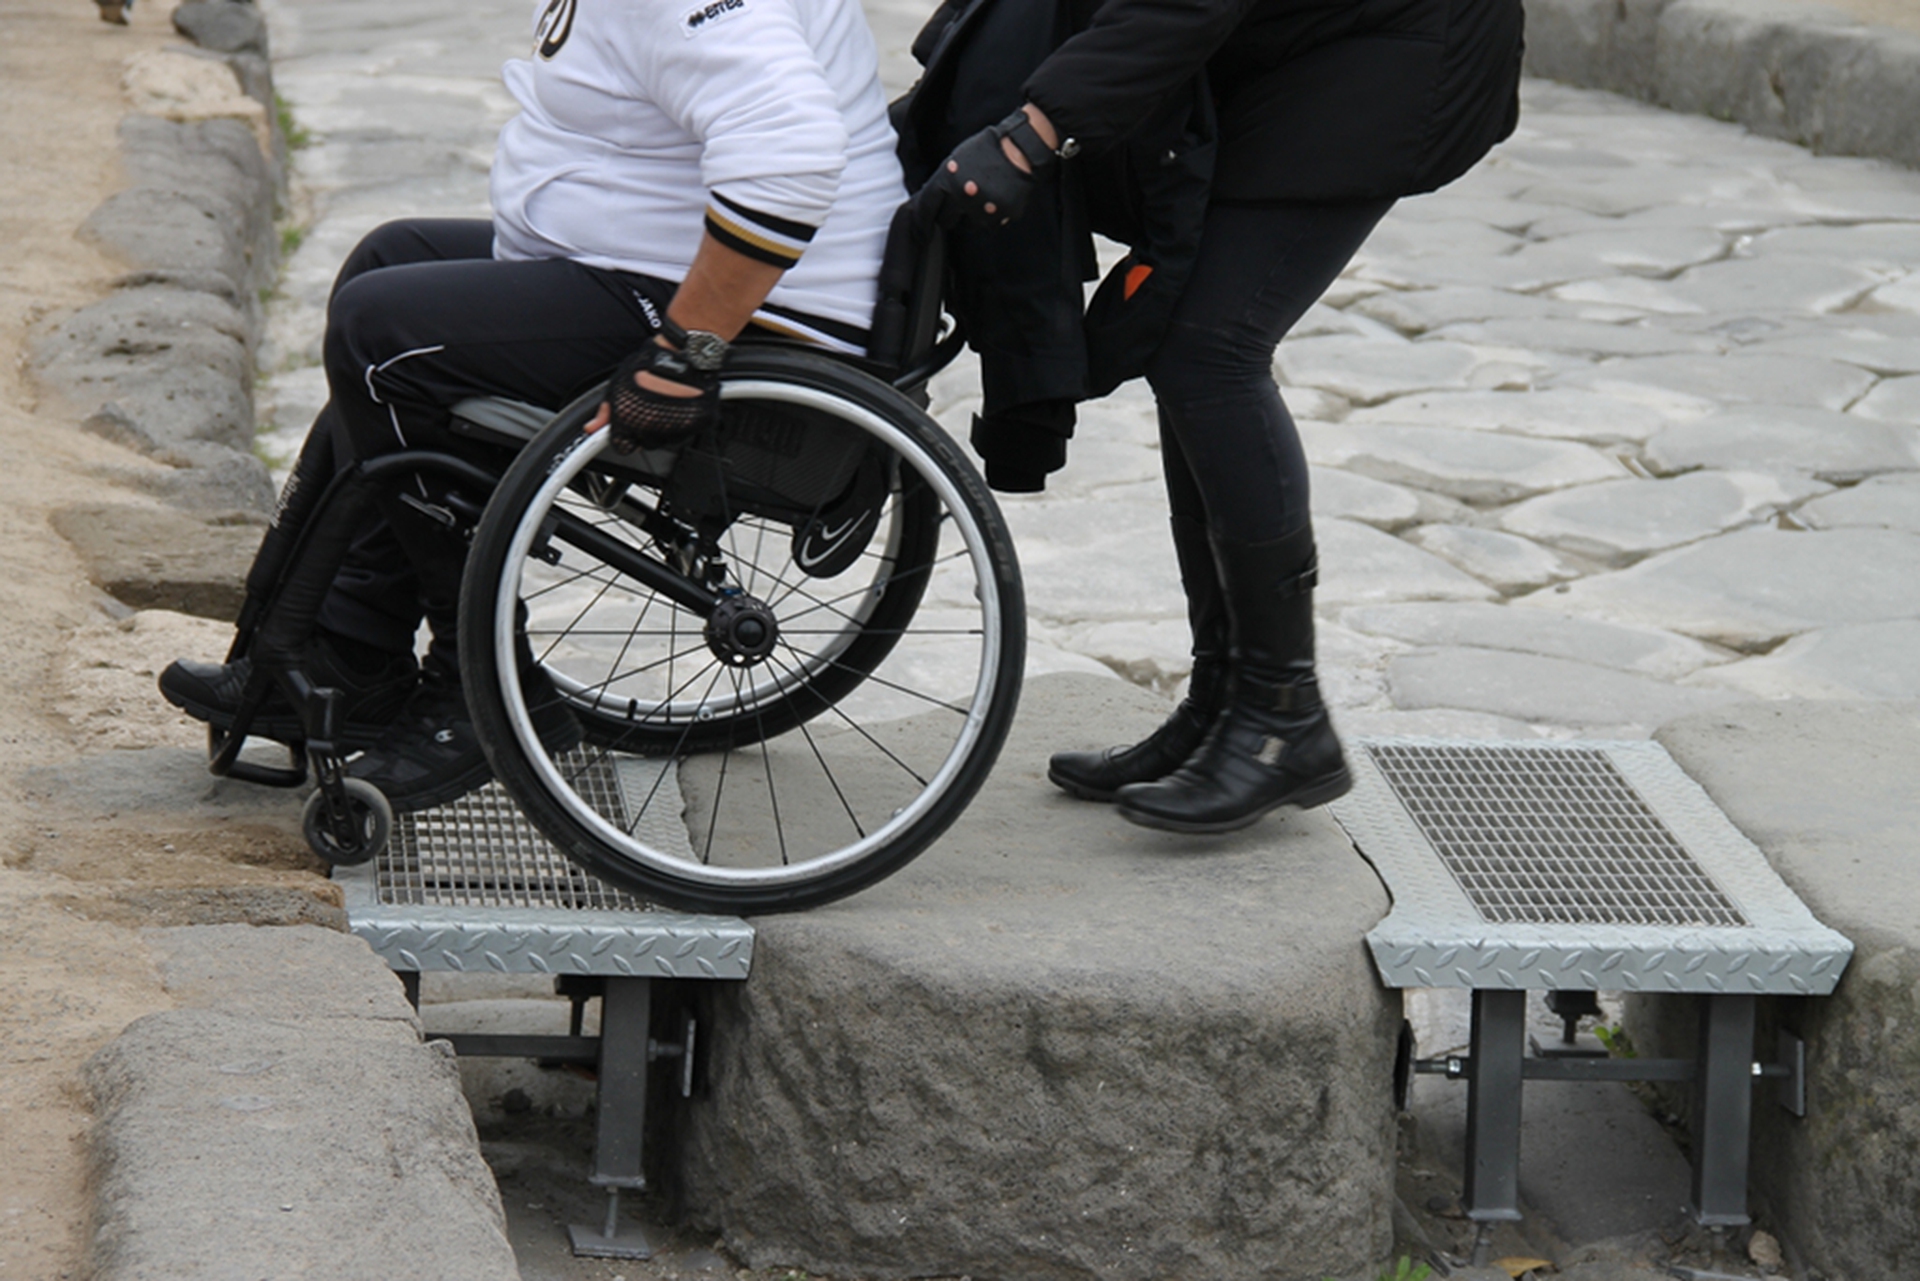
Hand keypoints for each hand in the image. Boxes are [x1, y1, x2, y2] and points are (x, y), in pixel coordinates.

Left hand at [587, 340, 719, 452]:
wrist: (684, 352)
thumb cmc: (652, 362)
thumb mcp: (620, 383)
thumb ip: (606, 409)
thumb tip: (594, 426)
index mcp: (631, 418)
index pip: (623, 446)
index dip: (623, 435)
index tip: (625, 427)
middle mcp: (654, 427)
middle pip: (645, 443)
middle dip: (644, 429)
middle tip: (647, 405)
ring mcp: (676, 428)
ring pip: (665, 439)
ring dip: (663, 427)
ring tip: (663, 402)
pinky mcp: (695, 424)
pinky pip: (683, 432)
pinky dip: (680, 422)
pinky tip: (677, 404)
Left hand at [923, 110, 1046, 228]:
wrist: (1019, 149)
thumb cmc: (987, 150)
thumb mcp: (957, 158)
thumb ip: (944, 180)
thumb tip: (933, 197)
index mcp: (948, 179)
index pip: (927, 206)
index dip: (924, 214)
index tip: (924, 221)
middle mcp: (963, 196)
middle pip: (946, 219)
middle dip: (949, 214)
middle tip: (956, 207)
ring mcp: (983, 207)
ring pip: (968, 225)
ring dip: (970, 216)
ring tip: (979, 198)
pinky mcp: (1001, 215)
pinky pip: (989, 224)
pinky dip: (989, 216)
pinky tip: (993, 201)